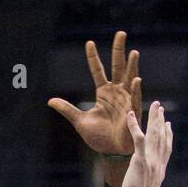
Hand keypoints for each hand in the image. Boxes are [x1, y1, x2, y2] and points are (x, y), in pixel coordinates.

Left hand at [48, 31, 140, 157]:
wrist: (111, 153)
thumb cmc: (99, 138)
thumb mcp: (79, 121)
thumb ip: (67, 109)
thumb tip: (50, 101)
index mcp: (103, 93)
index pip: (97, 70)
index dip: (93, 57)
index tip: (89, 42)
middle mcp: (116, 92)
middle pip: (117, 66)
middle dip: (119, 50)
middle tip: (121, 33)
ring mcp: (126, 100)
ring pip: (129, 78)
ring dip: (132, 66)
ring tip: (133, 52)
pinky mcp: (133, 111)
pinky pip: (135, 98)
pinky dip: (136, 89)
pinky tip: (136, 79)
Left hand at [119, 102, 172, 186]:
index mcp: (159, 172)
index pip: (165, 150)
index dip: (167, 136)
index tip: (168, 126)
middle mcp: (157, 164)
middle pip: (161, 138)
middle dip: (161, 121)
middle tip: (160, 109)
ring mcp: (150, 161)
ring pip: (154, 135)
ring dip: (153, 118)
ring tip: (155, 105)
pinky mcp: (140, 161)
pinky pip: (138, 139)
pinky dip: (134, 126)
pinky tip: (130, 115)